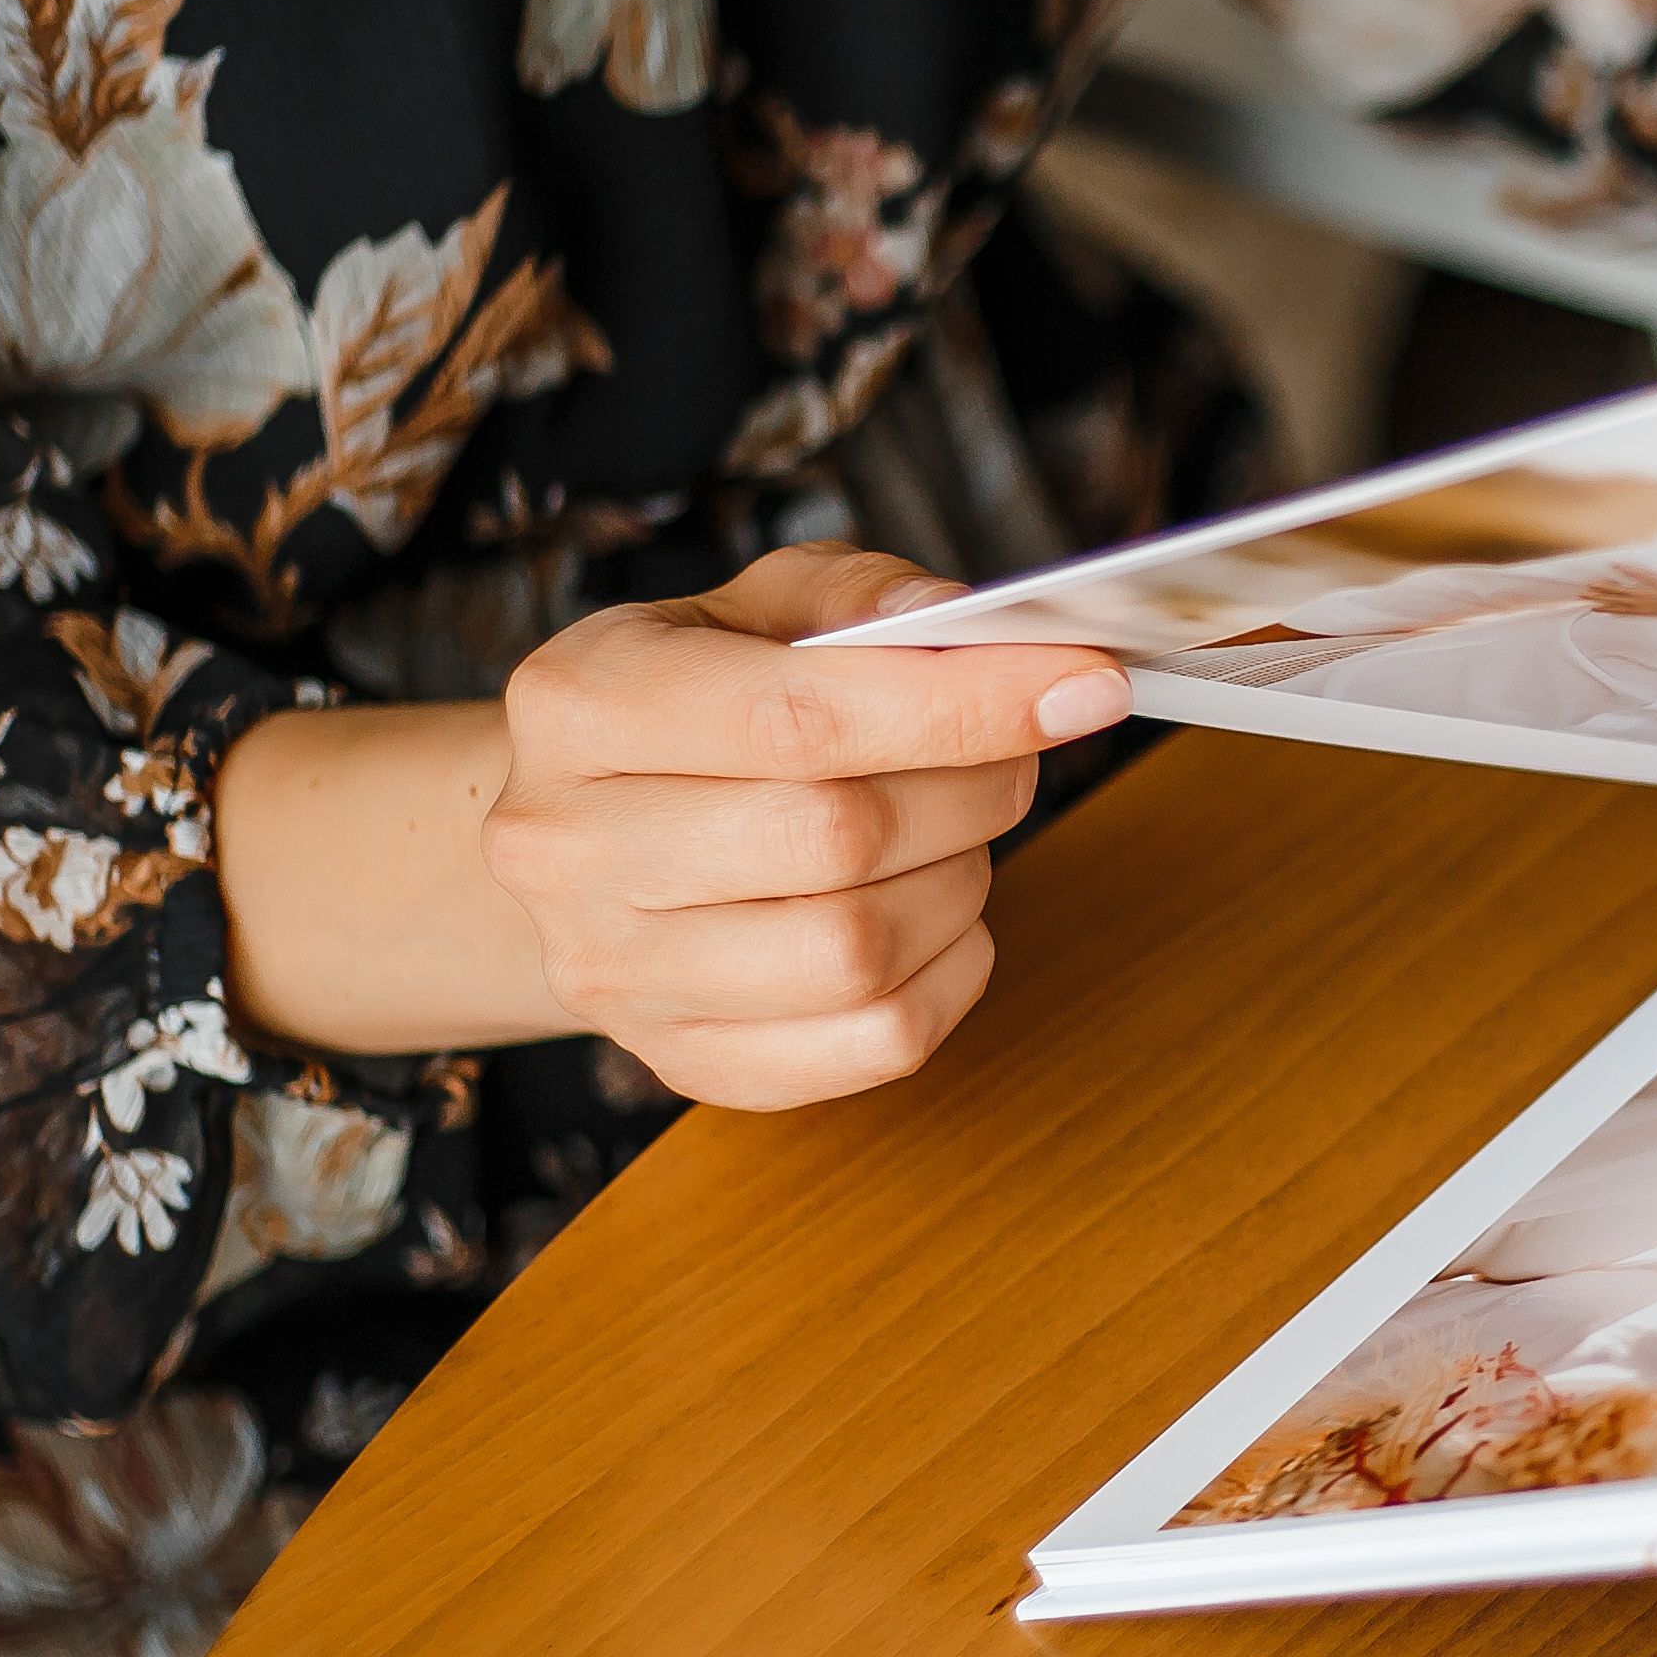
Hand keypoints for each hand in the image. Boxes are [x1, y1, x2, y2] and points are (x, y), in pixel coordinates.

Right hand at [479, 547, 1125, 1106]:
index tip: (1085, 684)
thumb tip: (975, 630)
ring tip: (957, 834)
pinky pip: (875, 1043)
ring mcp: (617, 972)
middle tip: (1015, 755)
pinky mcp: (684, 1058)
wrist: (582, 835)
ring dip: (962, 883)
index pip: (797, 718)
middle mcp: (572, 848)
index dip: (962, 703)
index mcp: (581, 705)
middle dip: (973, 789)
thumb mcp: (748, 608)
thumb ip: (859, 597)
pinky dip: (951, 975)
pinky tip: (938, 917)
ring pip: (860, 952)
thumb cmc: (690, 703)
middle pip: (838, 837)